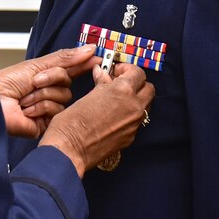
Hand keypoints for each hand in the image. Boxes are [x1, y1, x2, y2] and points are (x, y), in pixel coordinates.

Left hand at [0, 45, 98, 138]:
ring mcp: (47, 109)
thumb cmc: (5, 83)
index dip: (83, 64)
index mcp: (45, 77)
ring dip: (42, 94)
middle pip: (67, 83)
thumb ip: (65, 58)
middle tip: (34, 81)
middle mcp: (47, 92)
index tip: (97, 58)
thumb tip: (88, 49)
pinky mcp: (45, 124)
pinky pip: (55, 112)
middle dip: (51, 79)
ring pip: (63, 98)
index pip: (70, 70)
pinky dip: (40, 108)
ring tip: (25, 98)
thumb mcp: (37, 65)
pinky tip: (27, 110)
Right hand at [39, 63, 154, 176]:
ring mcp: (134, 124)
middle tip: (120, 83)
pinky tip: (114, 115)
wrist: (70, 149)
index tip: (116, 71)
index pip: (138, 73)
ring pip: (146, 105)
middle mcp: (134, 106)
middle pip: (148, 89)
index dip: (127, 69)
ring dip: (136, 99)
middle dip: (137, 83)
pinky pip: (137, 121)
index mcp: (123, 91)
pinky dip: (130, 114)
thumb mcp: (88, 95)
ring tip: (117, 99)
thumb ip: (102, 83)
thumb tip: (102, 73)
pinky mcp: (130, 137)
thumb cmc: (72, 121)